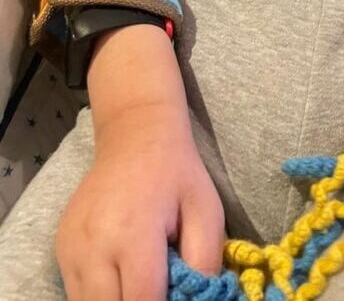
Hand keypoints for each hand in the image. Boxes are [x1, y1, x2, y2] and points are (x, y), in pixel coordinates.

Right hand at [56, 107, 224, 300]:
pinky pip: (76, 293)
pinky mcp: (59, 249)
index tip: (180, 298)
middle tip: (161, 289)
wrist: (136, 136)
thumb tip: (197, 300)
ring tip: (144, 281)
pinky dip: (101, 295)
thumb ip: (204, 262)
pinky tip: (123, 274)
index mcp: (133, 233)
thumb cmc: (177, 174)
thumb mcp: (206, 210)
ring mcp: (70, 249)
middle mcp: (92, 246)